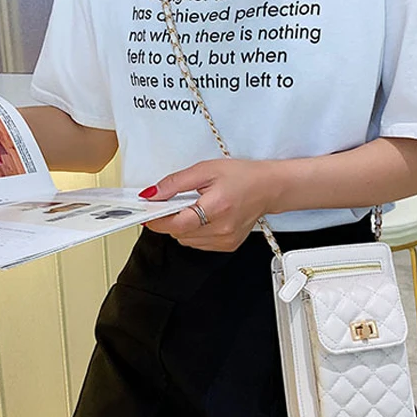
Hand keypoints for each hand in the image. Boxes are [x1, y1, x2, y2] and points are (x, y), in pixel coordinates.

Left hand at [141, 158, 279, 251]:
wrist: (268, 188)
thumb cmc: (242, 176)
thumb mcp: (205, 169)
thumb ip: (175, 182)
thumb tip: (152, 194)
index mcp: (217, 207)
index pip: (176, 224)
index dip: (157, 220)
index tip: (147, 213)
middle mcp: (222, 228)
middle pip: (179, 233)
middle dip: (171, 219)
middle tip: (175, 202)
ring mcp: (225, 240)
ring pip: (186, 240)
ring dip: (183, 226)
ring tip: (196, 207)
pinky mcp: (228, 246)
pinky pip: (198, 244)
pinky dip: (195, 232)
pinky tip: (205, 217)